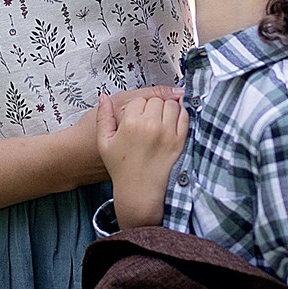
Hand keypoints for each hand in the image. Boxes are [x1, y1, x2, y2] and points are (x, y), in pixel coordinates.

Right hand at [62, 86, 182, 186]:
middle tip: (148, 119)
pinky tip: (172, 123)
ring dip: (167, 109)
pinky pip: (184, 117)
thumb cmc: (121, 168)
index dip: (137, 107)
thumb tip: (103, 97)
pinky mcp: (180, 141)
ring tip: (160, 121)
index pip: (139, 99)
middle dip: (152, 106)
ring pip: (172, 105)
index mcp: (130, 123)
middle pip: (156, 100)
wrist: (139, 191)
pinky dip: (181, 115)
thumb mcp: (104, 142)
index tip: (136, 116)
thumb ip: (103, 117)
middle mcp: (150, 125)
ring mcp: (167, 133)